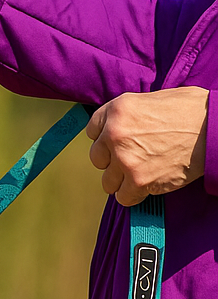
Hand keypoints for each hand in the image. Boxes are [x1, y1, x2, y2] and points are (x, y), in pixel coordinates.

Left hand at [86, 87, 208, 205]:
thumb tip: (119, 127)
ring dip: (123, 180)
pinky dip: (134, 195)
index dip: (106, 139)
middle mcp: (115, 134)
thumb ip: (129, 115)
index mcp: (117, 109)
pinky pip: (124, 197)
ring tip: (143, 173)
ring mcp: (125, 159)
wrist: (217, 128)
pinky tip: (148, 185)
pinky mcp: (139, 181)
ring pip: (108, 181)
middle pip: (97, 158)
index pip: (92, 130)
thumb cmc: (192, 111)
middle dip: (113, 161)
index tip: (118, 144)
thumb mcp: (152, 100)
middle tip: (135, 159)